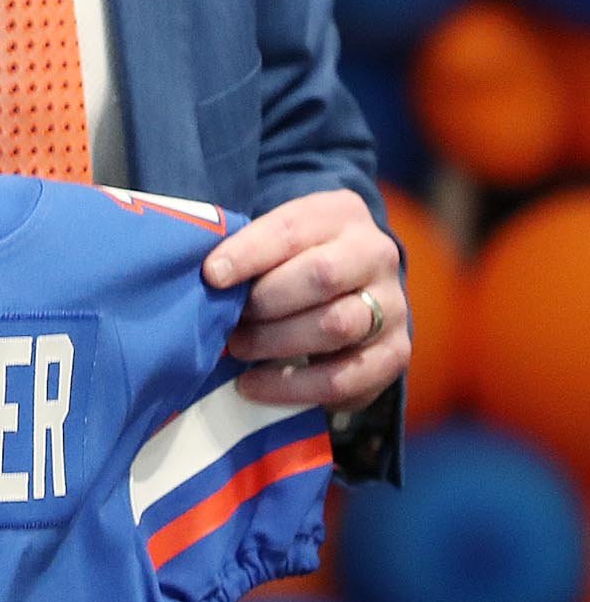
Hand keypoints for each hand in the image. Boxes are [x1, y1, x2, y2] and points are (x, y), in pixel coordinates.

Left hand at [203, 187, 408, 411]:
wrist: (352, 289)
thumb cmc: (293, 261)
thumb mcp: (277, 238)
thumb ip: (249, 249)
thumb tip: (207, 278)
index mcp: (341, 214)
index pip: (292, 229)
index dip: (249, 253)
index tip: (211, 275)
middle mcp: (375, 254)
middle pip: (321, 275)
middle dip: (265, 301)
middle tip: (229, 319)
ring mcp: (392, 305)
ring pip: (335, 325)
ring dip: (276, 341)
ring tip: (238, 347)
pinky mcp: (394, 354)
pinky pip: (343, 378)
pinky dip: (291, 387)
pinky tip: (252, 385)